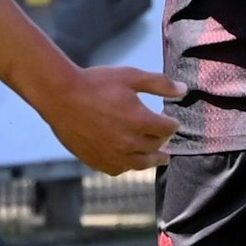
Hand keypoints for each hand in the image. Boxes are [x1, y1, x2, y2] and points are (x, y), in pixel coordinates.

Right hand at [44, 65, 184, 174]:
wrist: (61, 96)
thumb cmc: (96, 83)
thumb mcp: (131, 77)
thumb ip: (160, 84)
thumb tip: (184, 90)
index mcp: (141, 121)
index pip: (167, 128)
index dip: (172, 124)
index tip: (173, 122)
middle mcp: (130, 143)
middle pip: (155, 146)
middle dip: (163, 140)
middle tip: (165, 137)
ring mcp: (113, 155)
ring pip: (140, 163)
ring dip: (152, 159)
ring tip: (159, 158)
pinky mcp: (97, 160)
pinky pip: (118, 169)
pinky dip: (128, 165)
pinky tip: (129, 161)